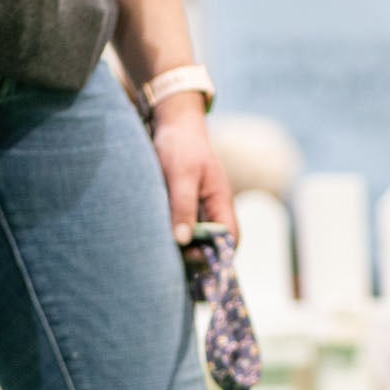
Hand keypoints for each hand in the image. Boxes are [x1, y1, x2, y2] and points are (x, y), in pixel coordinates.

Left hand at [150, 98, 237, 246]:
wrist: (171, 124)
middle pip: (215, 245)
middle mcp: (213, 209)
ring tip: (165, 259)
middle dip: (200, 259)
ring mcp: (199, 210)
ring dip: (185, 251)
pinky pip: (184, 231)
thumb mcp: (181, 175)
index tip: (193, 258)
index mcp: (221, 201)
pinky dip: (175, 241)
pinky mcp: (184, 209)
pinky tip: (159, 246)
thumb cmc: (179, 146)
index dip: (218, 255)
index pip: (230, 237)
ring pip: (199, 241)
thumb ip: (183, 206)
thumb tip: (183, 240)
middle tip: (175, 264)